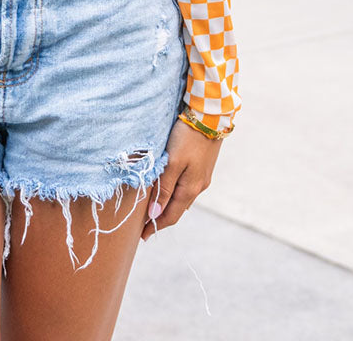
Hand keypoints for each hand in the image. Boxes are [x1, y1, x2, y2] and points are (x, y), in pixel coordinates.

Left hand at [140, 118, 222, 240]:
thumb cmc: (187, 138)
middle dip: (161, 218)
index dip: (156, 226)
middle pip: (177, 209)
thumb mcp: (172, 163)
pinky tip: (169, 191)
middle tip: (144, 226)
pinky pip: (187, 188)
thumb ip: (164, 188)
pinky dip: (175, 194)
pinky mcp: (203, 167)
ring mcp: (202, 178)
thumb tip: (155, 215)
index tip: (143, 236)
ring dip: (168, 206)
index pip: (170, 216)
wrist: (210, 116)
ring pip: (182, 198)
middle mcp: (198, 187)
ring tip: (153, 210)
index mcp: (190, 189)